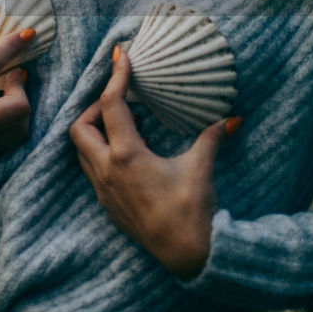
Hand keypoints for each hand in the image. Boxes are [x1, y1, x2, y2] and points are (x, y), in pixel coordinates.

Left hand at [70, 46, 239, 277]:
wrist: (187, 254)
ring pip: (82, 151)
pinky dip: (102, 154)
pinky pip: (92, 171)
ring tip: (126, 125)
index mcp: (127, 155)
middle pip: (80, 127)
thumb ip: (211, 138)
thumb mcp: (201, 167)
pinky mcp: (108, 206)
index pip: (111, 104)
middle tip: (120, 101)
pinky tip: (130, 155)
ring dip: (96, 133)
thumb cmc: (192, 210)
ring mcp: (104, 190)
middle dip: (94, 108)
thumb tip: (233, 118)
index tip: (120, 56)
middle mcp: (107, 171)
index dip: (116, 76)